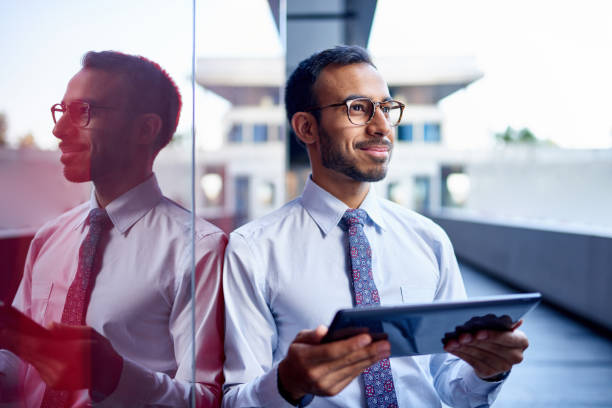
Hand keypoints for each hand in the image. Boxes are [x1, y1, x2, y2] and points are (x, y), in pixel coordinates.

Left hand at [0, 323, 122, 396]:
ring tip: (7, 336)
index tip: (7, 331)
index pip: (40, 345)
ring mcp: (56, 378)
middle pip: (32, 353)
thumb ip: (69, 330)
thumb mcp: (90, 334)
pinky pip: (38, 366)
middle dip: (15, 342)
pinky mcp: (52, 383)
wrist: (109, 376)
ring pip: (32, 360)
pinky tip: (23, 347)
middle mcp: (62, 369)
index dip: (22, 339)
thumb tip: (49, 326)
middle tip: (2, 332)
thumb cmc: (101, 352)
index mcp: (73, 354)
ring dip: (20, 348)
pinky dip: (30, 356)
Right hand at [277, 325, 389, 401]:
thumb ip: (312, 334)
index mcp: (305, 358)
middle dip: (368, 352)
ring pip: (352, 370)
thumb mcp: (299, 339)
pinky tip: (374, 358)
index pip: (331, 351)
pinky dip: (364, 366)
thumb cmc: (299, 354)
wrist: (292, 379)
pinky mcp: (332, 391)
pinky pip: (352, 376)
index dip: (350, 345)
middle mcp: (315, 374)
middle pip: (346, 362)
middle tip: (385, 343)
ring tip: (385, 349)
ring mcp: (324, 385)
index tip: (367, 337)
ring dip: (371, 359)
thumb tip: (324, 330)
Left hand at [443, 320, 527, 379]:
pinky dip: (460, 353)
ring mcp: (503, 366)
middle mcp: (515, 355)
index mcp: (521, 340)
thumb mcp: (497, 323)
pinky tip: (451, 347)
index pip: (507, 338)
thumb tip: (484, 317)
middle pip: (491, 347)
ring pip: (480, 355)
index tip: (478, 332)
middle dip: (473, 340)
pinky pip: (472, 362)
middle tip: (460, 335)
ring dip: (463, 347)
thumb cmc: (494, 330)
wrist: (494, 351)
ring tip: (451, 341)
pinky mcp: (489, 372)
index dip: (492, 335)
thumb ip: (495, 321)